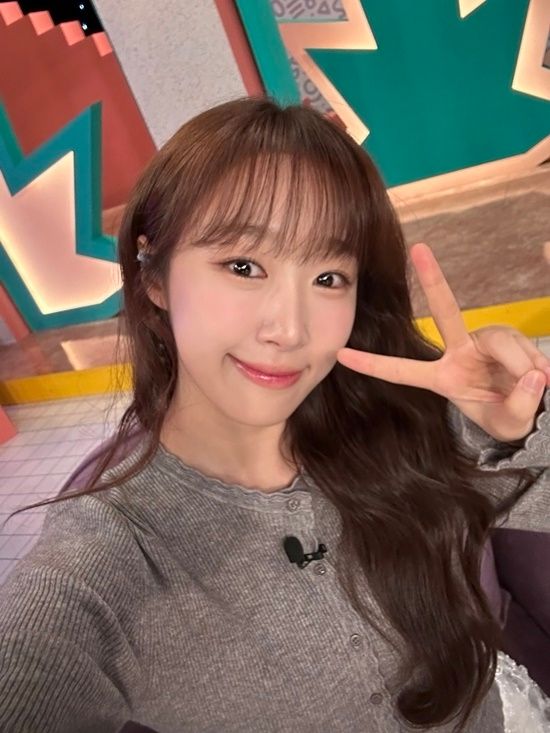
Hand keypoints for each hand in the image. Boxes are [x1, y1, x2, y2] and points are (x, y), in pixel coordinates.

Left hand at [336, 243, 549, 441]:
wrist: (533, 412)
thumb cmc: (507, 417)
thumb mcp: (508, 421)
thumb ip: (518, 404)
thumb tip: (532, 375)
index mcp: (443, 378)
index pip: (402, 372)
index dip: (373, 364)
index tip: (341, 354)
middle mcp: (460, 352)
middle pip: (446, 312)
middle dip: (432, 280)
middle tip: (419, 249)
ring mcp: (484, 341)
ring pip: (502, 340)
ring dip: (521, 361)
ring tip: (537, 382)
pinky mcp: (508, 337)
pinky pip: (522, 345)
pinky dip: (534, 362)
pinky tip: (543, 376)